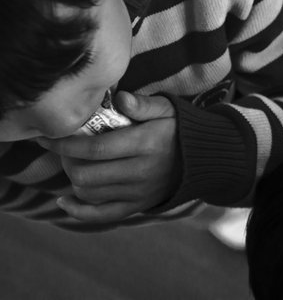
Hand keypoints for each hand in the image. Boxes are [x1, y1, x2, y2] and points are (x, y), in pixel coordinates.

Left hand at [36, 92, 181, 222]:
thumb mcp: (168, 109)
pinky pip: (101, 216)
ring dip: (73, 178)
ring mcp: (138, 192)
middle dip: (66, 161)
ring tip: (73, 162)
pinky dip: (78, 210)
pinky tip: (65, 199)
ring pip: (89, 193)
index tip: (47, 136)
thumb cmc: (180, 128)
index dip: (65, 144)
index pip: (94, 149)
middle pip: (85, 175)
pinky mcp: (138, 206)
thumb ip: (143, 104)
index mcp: (145, 145)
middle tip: (64, 147)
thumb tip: (119, 98)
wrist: (205, 158)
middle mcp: (140, 172)